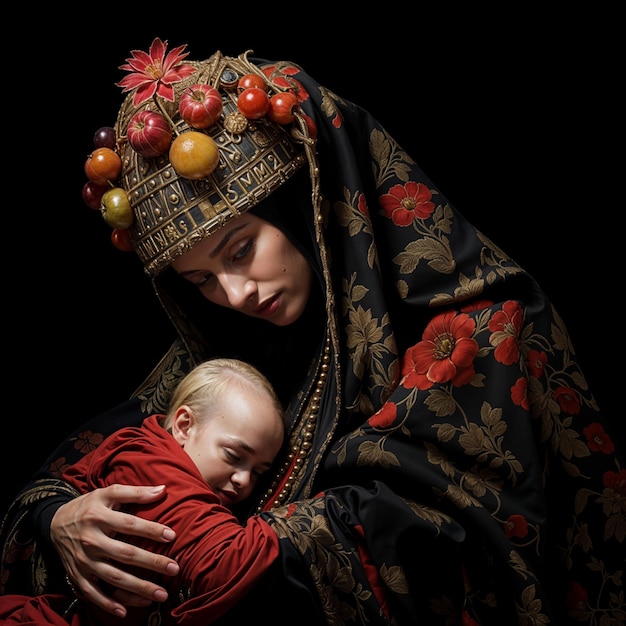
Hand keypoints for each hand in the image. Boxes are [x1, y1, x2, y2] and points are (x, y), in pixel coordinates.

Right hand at [51, 484, 179, 617]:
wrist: (55, 522)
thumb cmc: (89, 506)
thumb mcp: (108, 493)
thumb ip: (135, 492)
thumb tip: (162, 490)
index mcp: (99, 516)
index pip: (129, 524)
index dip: (151, 530)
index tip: (172, 536)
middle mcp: (91, 540)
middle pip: (125, 554)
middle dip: (151, 562)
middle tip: (174, 568)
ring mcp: (83, 560)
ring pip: (113, 577)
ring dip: (138, 588)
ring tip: (161, 594)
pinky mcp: (77, 576)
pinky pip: (93, 593)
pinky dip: (108, 604)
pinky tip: (126, 611)